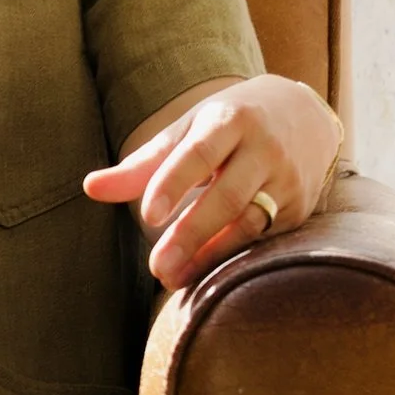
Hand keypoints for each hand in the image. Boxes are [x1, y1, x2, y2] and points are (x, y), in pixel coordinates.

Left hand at [82, 75, 340, 289]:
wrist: (305, 114)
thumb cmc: (229, 123)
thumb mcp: (188, 130)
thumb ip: (143, 163)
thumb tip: (90, 188)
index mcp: (231, 120)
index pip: (200, 153)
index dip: (174, 184)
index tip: (149, 215)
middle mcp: (265, 148)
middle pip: (228, 196)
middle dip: (192, 234)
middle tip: (156, 268)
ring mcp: (287, 180)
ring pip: (251, 224)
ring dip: (211, 256)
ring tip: (172, 279)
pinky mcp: (300, 209)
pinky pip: (265, 239)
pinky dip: (233, 257)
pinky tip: (204, 273)